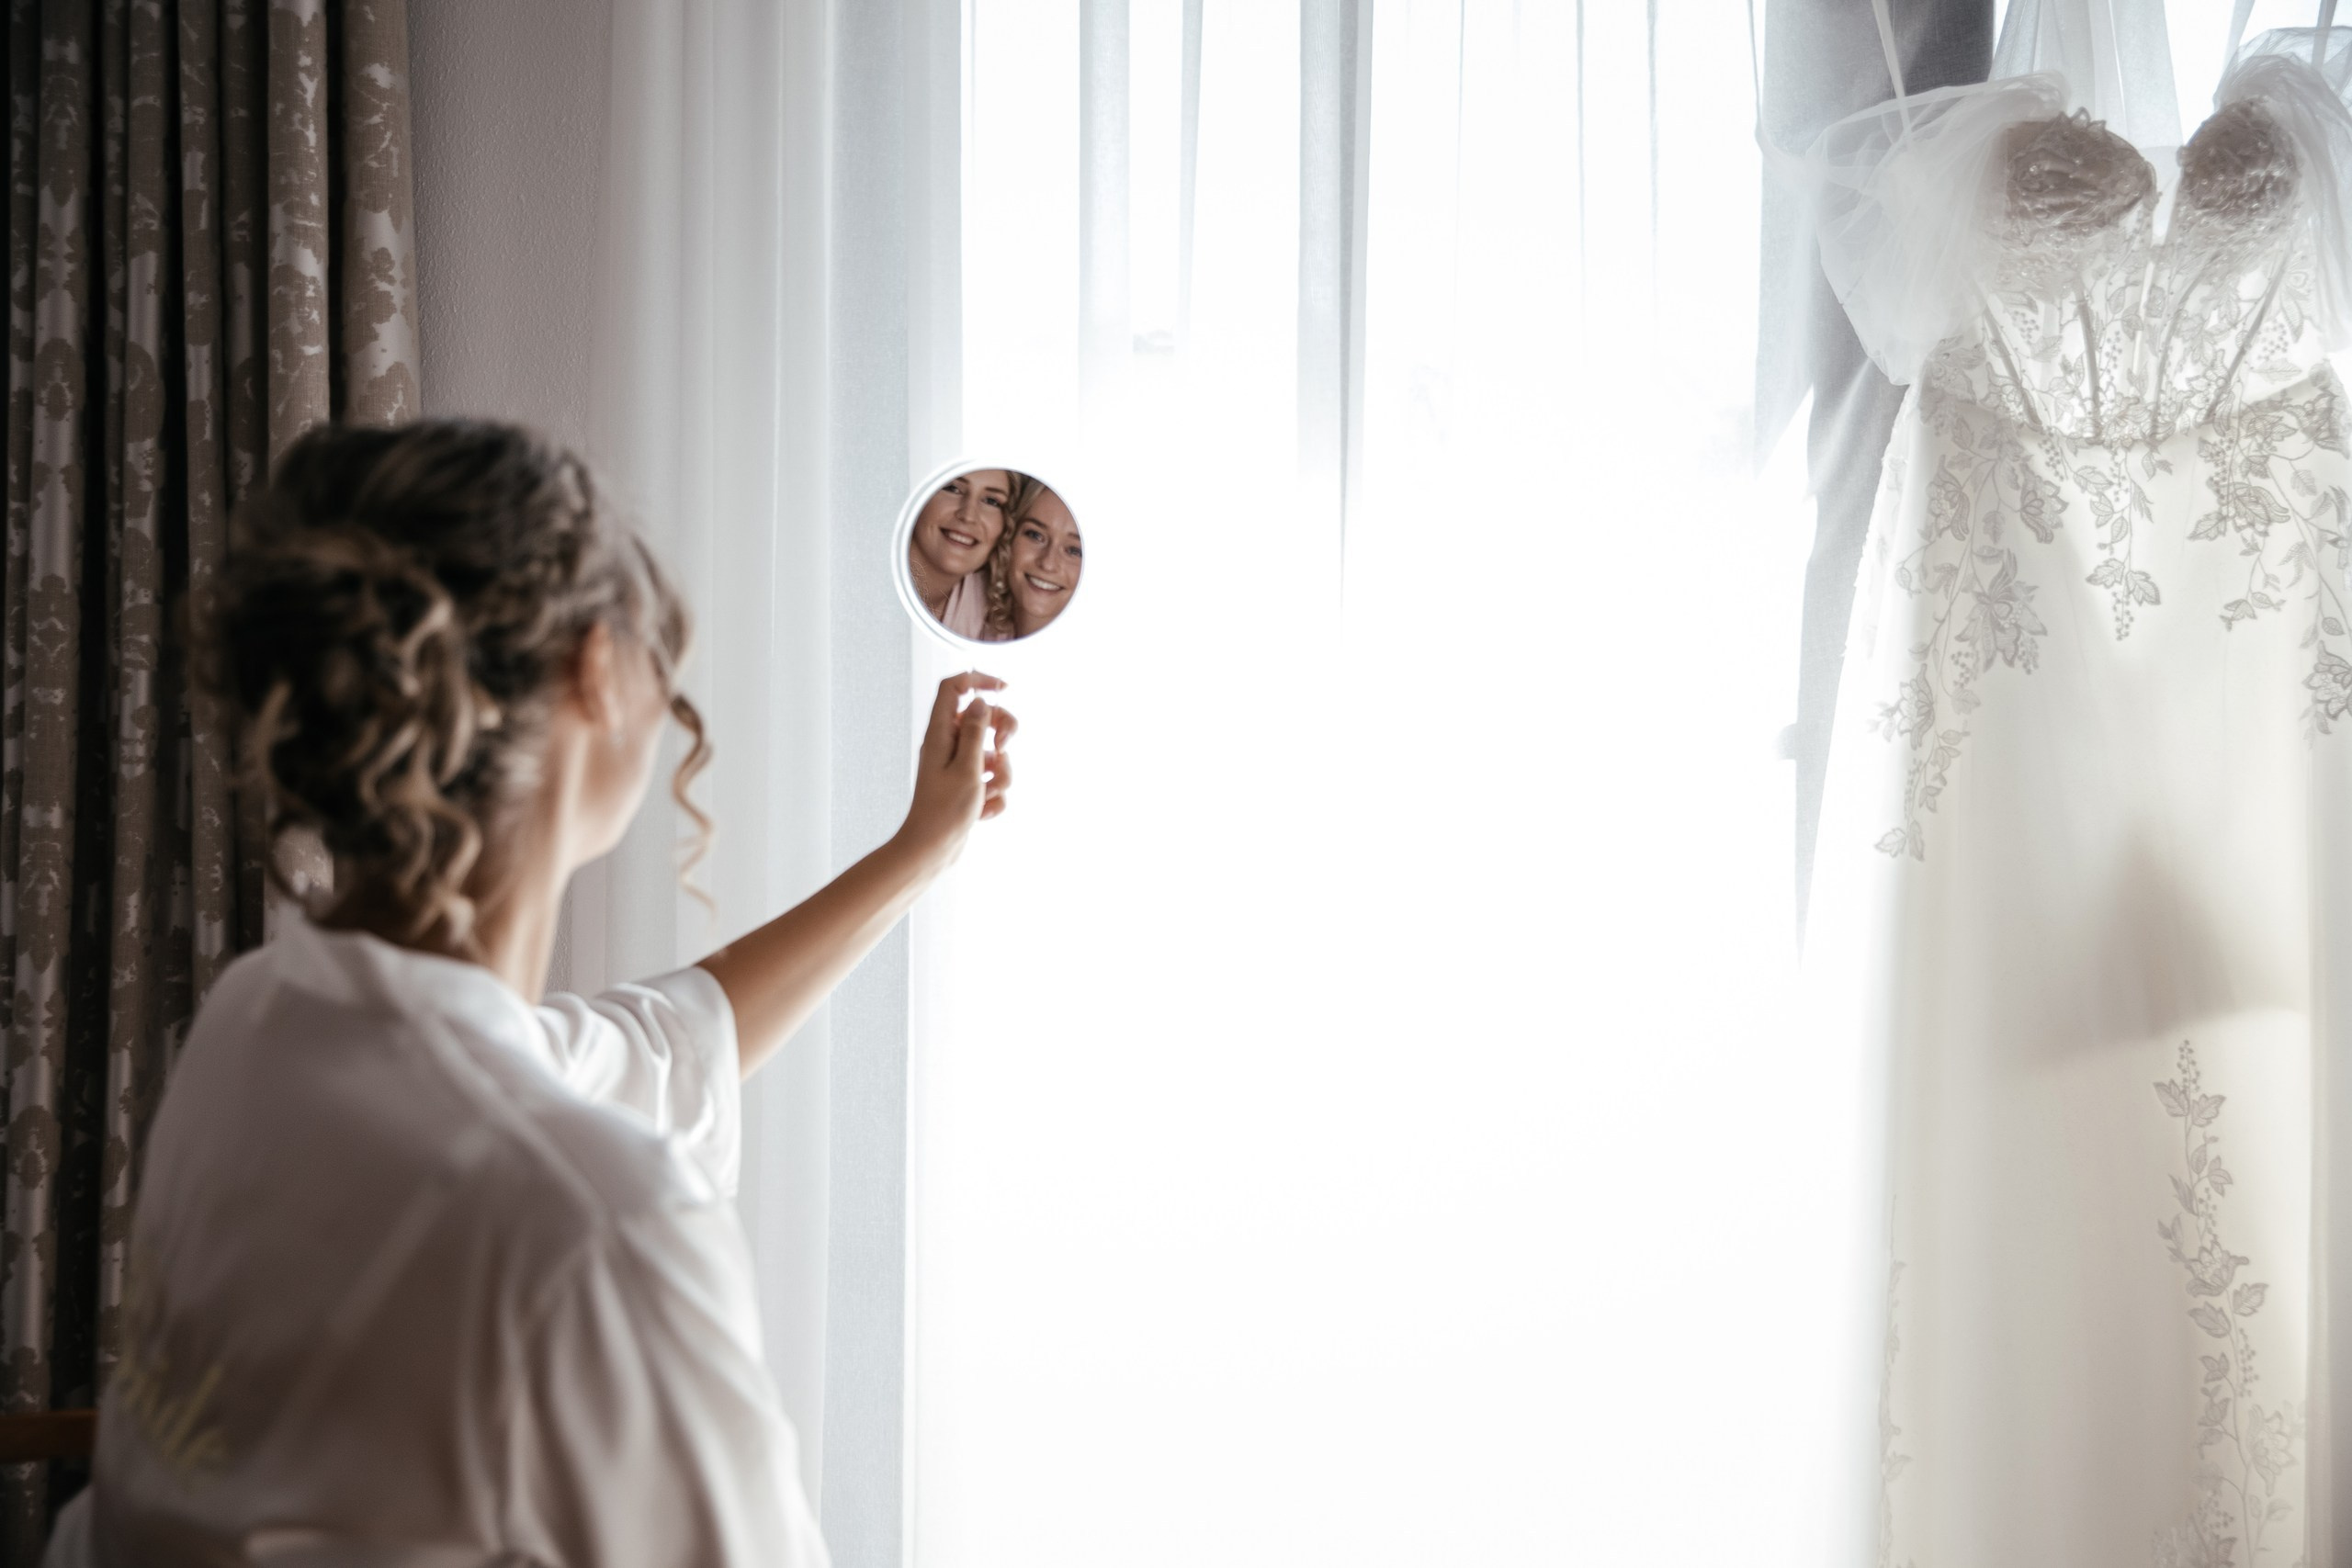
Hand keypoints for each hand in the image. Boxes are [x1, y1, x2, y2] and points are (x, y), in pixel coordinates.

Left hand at [894, 671, 1015, 871]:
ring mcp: (958, 766)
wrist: (932, 850)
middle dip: (1002, 732)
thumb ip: (975, 732)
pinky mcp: (967, 786)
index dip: (978, 680)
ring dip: (1002, 773)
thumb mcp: (967, 767)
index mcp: (941, 734)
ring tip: (989, 793)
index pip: (955, 688)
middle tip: (1004, 749)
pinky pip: (992, 779)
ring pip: (994, 753)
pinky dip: (994, 795)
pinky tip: (984, 812)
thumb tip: (979, 701)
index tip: (1004, 689)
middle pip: (983, 717)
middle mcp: (948, 745)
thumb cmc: (945, 811)